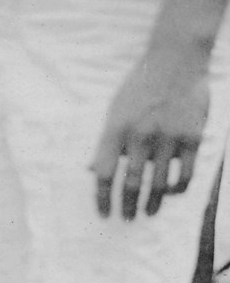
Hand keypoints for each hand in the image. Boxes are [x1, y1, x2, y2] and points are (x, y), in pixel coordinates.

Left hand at [90, 45, 210, 219]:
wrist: (175, 63)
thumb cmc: (139, 88)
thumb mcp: (114, 110)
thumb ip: (106, 142)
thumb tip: (91, 170)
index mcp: (115, 129)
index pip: (103, 173)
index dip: (102, 198)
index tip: (104, 214)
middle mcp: (140, 136)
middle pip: (131, 183)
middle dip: (127, 205)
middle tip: (127, 219)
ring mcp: (167, 137)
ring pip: (159, 182)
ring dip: (152, 202)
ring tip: (148, 213)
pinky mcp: (191, 137)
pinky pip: (185, 173)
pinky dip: (177, 188)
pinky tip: (171, 194)